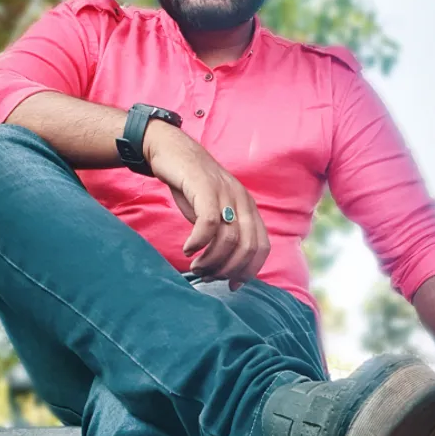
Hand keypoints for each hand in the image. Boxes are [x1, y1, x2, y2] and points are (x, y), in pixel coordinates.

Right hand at [144, 120, 270, 289]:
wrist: (172, 151)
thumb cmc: (192, 187)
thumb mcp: (215, 211)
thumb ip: (225, 234)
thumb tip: (226, 268)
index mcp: (249, 208)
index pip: (262, 247)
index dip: (250, 270)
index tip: (232, 284)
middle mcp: (242, 200)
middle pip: (247, 247)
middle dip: (228, 269)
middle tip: (209, 276)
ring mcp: (225, 193)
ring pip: (229, 239)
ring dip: (211, 261)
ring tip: (196, 267)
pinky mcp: (204, 187)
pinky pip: (208, 223)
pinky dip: (199, 242)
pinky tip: (188, 248)